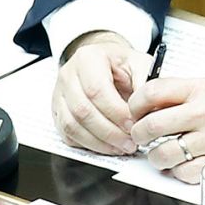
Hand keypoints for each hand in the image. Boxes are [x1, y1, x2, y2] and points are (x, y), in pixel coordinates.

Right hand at [53, 31, 144, 154]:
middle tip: (130, 142)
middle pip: (82, 110)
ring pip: (72, 125)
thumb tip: (148, 109)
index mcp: (88, 58)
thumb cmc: (123, 65)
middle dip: (109, 131)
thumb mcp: (140, 64)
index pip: (96, 90)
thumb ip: (145, 83)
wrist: (106, 64)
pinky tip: (107, 146)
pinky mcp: (57, 111)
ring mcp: (59, 94)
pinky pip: (67, 134)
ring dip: (98, 142)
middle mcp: (69, 75)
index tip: (134, 125)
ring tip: (121, 147)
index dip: (116, 112)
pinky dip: (88, 144)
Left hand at [127, 76, 204, 182]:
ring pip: (163, 154)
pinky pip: (183, 173)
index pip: (152, 92)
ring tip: (160, 154)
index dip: (134, 104)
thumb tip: (150, 104)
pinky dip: (176, 172)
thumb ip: (184, 93)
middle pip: (151, 126)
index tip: (134, 112)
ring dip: (155, 157)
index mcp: (201, 89)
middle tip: (140, 136)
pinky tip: (181, 165)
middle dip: (138, 134)